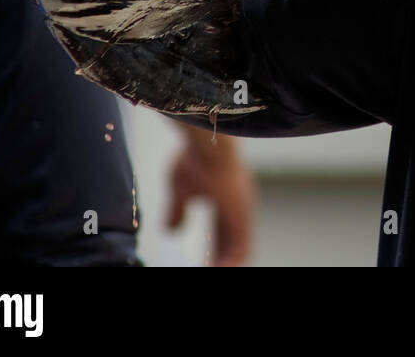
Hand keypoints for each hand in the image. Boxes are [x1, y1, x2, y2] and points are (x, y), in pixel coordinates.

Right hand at [166, 124, 255, 266]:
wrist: (207, 143)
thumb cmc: (194, 158)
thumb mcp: (180, 190)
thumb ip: (177, 210)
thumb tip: (170, 231)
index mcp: (226, 200)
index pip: (223, 231)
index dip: (215, 249)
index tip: (205, 262)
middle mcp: (238, 207)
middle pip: (233, 242)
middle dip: (222, 259)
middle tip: (209, 268)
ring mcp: (243, 211)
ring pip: (241, 247)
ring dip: (226, 263)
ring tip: (212, 271)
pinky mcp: (244, 215)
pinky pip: (244, 247)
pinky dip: (232, 261)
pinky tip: (217, 269)